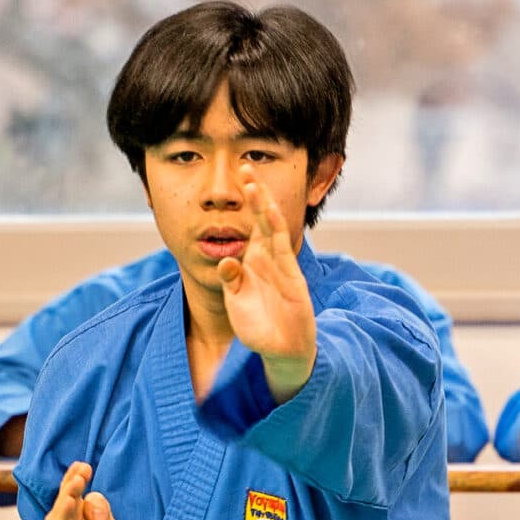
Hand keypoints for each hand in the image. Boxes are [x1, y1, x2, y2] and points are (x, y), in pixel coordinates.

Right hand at [44, 460, 125, 519]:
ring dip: (66, 498)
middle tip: (82, 469)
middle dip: (71, 483)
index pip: (72, 493)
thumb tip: (91, 502)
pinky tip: (67, 507)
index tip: (84, 466)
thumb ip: (101, 511)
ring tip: (76, 483)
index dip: (75, 478)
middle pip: (64, 500)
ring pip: (59, 516)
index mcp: (75, 516)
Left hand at [216, 172, 315, 398]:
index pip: (251, 224)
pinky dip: (274, 235)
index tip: (240, 176)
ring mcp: (282, 267)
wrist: (281, 352)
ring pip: (274, 231)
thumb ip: (231, 281)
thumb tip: (227, 262)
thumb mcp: (236, 302)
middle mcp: (269, 259)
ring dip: (263, 207)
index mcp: (255, 261)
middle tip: (245, 167)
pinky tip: (267, 215)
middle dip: (256, 194)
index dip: (247, 201)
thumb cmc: (259, 327)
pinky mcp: (292, 280)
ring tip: (253, 185)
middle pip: (263, 220)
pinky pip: (282, 254)